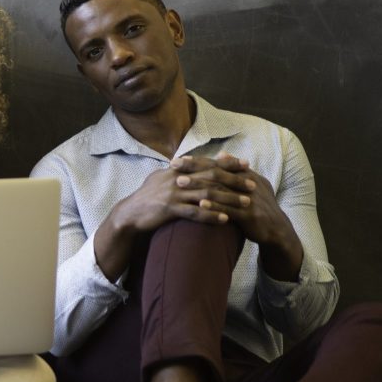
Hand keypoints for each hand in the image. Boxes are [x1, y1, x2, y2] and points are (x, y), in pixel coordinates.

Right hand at [112, 154, 256, 233]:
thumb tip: (185, 161)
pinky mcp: (169, 209)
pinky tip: (225, 220)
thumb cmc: (146, 197)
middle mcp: (176, 179)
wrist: (129, 214)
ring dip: (228, 199)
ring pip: (206, 195)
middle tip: (252, 184)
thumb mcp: (159, 178)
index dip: (226, 163)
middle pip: (210, 177)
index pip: (206, 163)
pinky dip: (211, 216)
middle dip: (234, 180)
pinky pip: (194, 213)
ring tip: (246, 203)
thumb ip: (176, 171)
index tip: (245, 164)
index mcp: (176, 170)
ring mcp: (173, 194)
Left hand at [182, 154, 302, 277]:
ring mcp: (248, 199)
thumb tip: (220, 153)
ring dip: (198, 185)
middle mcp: (247, 183)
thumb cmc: (258, 204)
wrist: (276, 229)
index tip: (179, 158)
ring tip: (179, 182)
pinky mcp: (249, 215)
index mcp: (246, 174)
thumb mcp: (251, 183)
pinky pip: (229, 210)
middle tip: (173, 166)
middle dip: (193, 168)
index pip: (218, 164)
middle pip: (216, 172)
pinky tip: (199, 205)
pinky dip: (214, 206)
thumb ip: (235, 169)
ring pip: (220, 189)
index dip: (198, 161)